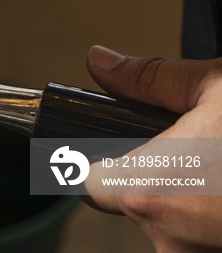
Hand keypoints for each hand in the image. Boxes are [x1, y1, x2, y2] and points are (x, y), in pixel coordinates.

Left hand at [83, 45, 221, 250]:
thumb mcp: (217, 87)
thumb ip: (148, 78)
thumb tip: (99, 59)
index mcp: (149, 191)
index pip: (86, 182)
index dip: (91, 160)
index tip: (105, 147)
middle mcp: (171, 241)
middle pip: (133, 205)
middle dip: (153, 175)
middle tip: (192, 147)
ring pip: (176, 224)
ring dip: (192, 197)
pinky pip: (206, 235)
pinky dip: (216, 213)